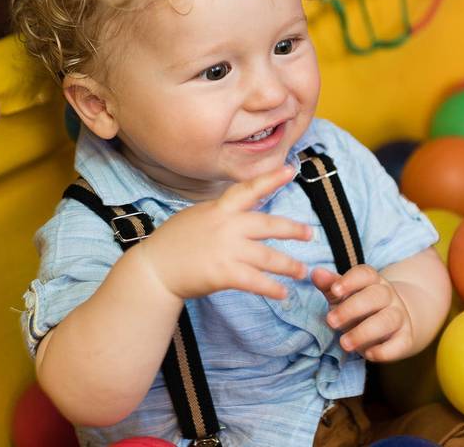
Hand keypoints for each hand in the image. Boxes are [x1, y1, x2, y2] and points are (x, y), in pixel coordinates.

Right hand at [137, 165, 310, 300]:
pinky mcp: (224, 273)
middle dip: (292, 229)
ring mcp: (226, 250)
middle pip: (268, 225)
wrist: (153, 269)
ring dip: (288, 265)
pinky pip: (256, 281)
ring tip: (302, 271)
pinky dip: (272, 288)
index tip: (290, 170)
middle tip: (309, 233)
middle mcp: (227, 226)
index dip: (271, 179)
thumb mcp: (197, 216)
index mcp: (219, 209)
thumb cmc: (173, 243)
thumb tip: (241, 210)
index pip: (248, 189)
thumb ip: (221, 213)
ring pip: (268, 256)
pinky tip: (283, 293)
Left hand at [312, 264, 413, 361]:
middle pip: (377, 296)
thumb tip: (316, 273)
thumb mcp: (342, 296)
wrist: (392, 325)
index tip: (335, 290)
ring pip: (388, 320)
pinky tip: (369, 354)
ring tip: (344, 343)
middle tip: (331, 322)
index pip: (366, 274)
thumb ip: (329, 286)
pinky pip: (400, 343)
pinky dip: (385, 350)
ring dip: (364, 332)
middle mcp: (389, 296)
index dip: (351, 280)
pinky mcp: (405, 338)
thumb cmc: (359, 308)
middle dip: (352, 308)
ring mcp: (399, 317)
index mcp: (373, 281)